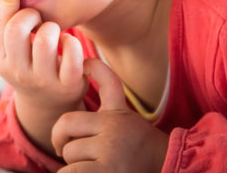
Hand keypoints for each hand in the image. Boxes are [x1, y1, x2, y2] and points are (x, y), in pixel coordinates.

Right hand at [0, 0, 87, 153]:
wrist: (49, 104)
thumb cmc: (27, 63)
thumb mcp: (9, 46)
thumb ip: (6, 16)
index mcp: (0, 60)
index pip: (4, 24)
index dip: (19, 10)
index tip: (27, 13)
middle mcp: (18, 73)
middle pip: (18, 29)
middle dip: (32, 15)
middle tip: (40, 20)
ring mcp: (43, 81)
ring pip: (45, 38)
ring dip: (53, 27)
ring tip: (54, 32)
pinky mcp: (69, 85)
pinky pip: (72, 51)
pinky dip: (72, 41)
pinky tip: (68, 44)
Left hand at [53, 58, 168, 172]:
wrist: (166, 169)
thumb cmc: (137, 149)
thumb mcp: (125, 118)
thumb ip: (108, 98)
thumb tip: (85, 64)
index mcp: (117, 114)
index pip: (108, 82)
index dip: (95, 69)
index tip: (86, 63)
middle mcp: (114, 128)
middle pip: (66, 124)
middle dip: (61, 140)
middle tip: (63, 149)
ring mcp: (111, 151)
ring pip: (68, 152)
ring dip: (72, 164)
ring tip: (90, 166)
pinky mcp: (107, 172)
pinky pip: (71, 172)